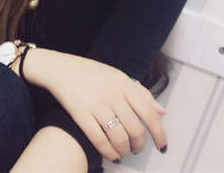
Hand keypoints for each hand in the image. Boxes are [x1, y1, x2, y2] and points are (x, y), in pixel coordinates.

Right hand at [44, 51, 167, 161]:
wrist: (62, 69)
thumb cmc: (92, 73)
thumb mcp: (119, 76)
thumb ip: (142, 93)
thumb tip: (162, 112)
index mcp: (125, 84)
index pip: (149, 113)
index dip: (159, 133)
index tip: (161, 146)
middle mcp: (113, 95)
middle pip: (135, 129)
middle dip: (139, 145)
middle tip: (137, 149)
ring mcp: (97, 105)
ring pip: (119, 138)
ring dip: (124, 150)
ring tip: (123, 152)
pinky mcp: (81, 114)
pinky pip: (99, 140)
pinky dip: (108, 152)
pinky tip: (111, 154)